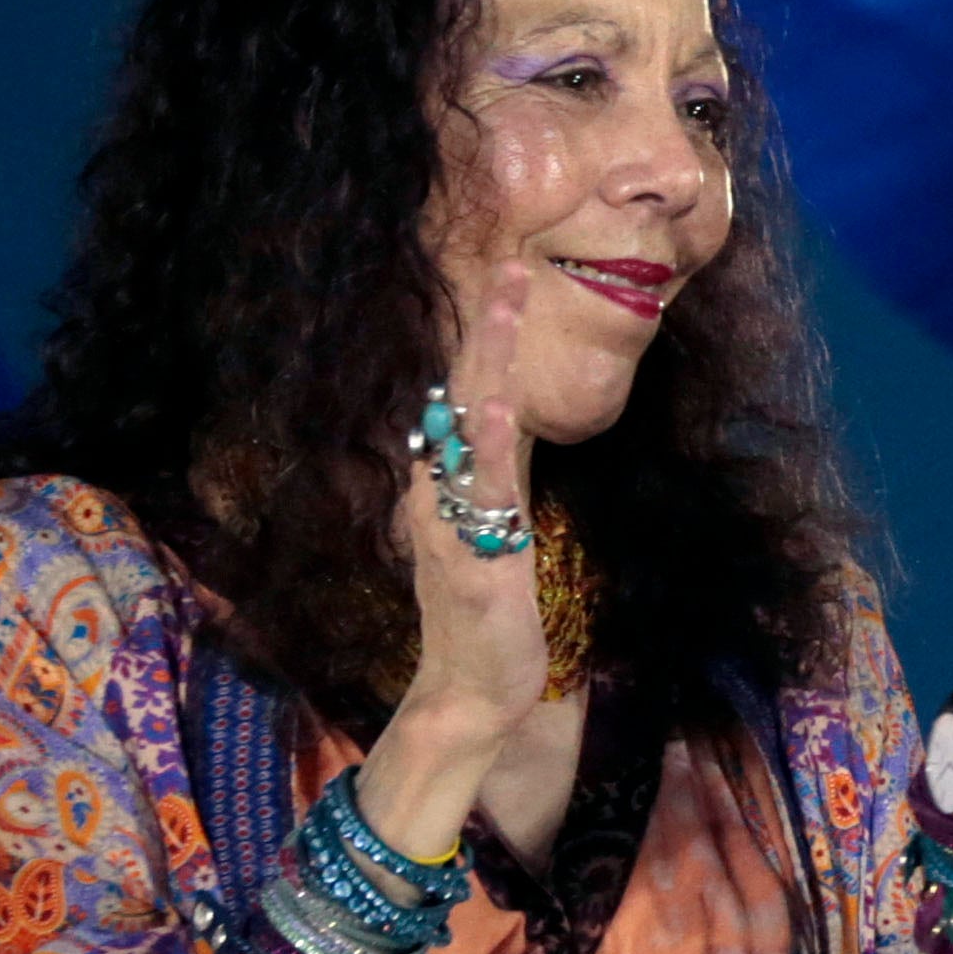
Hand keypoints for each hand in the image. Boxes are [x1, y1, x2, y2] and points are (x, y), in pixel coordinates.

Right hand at [369, 259, 546, 856]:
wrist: (471, 690)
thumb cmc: (485, 610)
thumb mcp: (492, 527)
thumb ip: (490, 478)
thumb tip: (496, 426)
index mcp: (449, 480)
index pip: (465, 393)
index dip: (485, 337)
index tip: (507, 276)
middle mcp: (441, 488)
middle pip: (461, 392)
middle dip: (486, 328)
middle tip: (511, 262)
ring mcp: (453, 518)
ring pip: (468, 424)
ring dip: (487, 360)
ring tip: (504, 301)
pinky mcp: (472, 554)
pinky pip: (478, 489)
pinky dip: (487, 442)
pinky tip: (497, 403)